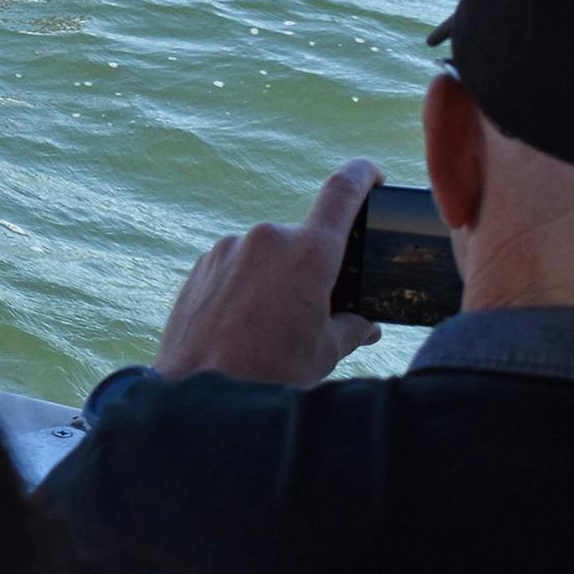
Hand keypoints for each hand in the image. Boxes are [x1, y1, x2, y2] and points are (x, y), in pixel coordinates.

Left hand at [152, 160, 384, 386]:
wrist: (200, 397)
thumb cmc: (270, 375)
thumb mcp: (324, 354)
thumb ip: (351, 329)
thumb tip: (365, 325)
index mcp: (309, 253)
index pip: (342, 192)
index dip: (363, 176)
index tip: (374, 176)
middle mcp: (267, 238)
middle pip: (303, 241)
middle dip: (313, 270)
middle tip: (315, 312)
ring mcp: (228, 249)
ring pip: (268, 257)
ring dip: (276, 282)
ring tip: (270, 332)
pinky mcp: (202, 266)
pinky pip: (236, 268)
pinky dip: (247, 289)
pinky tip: (242, 328)